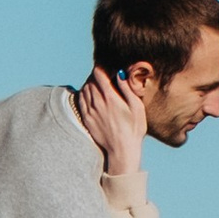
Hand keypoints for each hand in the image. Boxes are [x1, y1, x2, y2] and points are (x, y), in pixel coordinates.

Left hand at [74, 63, 150, 178]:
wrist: (122, 150)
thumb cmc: (134, 129)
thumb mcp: (137, 107)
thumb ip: (127, 89)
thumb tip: (120, 73)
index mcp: (110, 97)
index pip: (98, 74)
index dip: (101, 67)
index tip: (106, 67)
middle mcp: (97, 103)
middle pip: (90, 80)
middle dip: (96, 75)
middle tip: (103, 75)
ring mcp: (90, 111)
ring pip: (84, 89)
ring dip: (90, 83)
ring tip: (98, 85)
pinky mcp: (87, 119)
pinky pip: (81, 100)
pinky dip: (84, 93)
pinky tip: (91, 95)